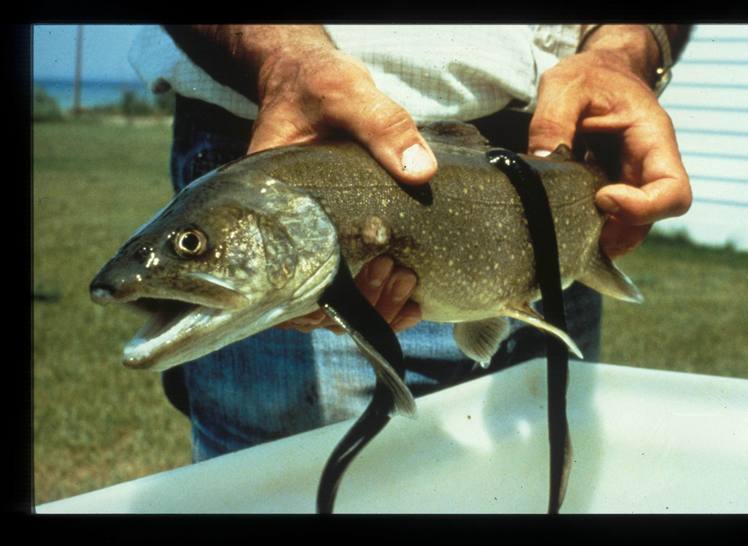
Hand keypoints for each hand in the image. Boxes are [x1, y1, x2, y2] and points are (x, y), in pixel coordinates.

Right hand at [242, 29, 431, 332]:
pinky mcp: (334, 239)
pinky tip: (411, 302)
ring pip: (331, 304)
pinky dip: (379, 304)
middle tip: (397, 274)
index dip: (319, 302)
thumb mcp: (347, 94)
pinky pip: (349, 288)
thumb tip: (422, 172)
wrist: (310, 81)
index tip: (370, 276)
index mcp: (269, 206)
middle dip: (360, 304)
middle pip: (310, 304)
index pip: (278, 280)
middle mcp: (283, 235)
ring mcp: (309, 241)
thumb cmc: (317, 87)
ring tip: (406, 283)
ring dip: (373, 308)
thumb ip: (382, 126)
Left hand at [528, 26, 691, 258]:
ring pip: (627, 228)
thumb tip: (540, 160)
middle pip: (648, 221)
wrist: (597, 72)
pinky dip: (586, 229)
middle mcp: (647, 168)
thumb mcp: (566, 86)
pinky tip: (560, 221)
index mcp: (652, 140)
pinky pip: (606, 220)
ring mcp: (629, 183)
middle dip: (613, 233)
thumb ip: (553, 120)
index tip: (602, 197)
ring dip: (598, 237)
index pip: (673, 192)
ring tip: (564, 231)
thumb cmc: (591, 75)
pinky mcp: (608, 190)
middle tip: (574, 229)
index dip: (643, 208)